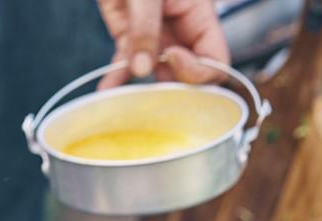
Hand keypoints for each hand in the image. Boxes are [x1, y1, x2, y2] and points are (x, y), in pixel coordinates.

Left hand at [96, 0, 228, 88]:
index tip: (173, 57)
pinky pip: (126, 64)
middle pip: (187, 74)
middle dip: (173, 89)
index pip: (215, 59)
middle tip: (152, 98)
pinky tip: (105, 91)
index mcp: (200, 17)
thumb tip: (140, 70)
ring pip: (155, 74)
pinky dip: (116, 78)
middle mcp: (181, 32)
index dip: (199, 71)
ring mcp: (154, 37)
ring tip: (125, 102)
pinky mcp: (129, 37)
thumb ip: (144, 28)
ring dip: (141, 89)